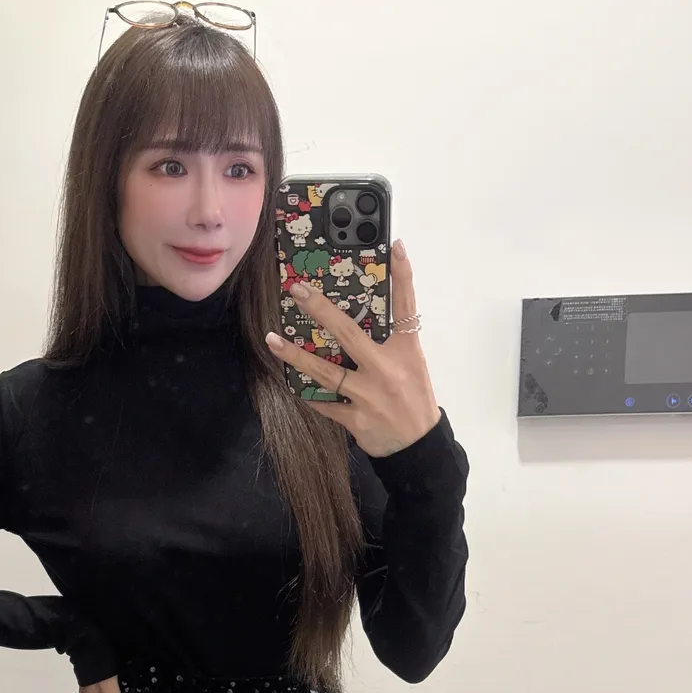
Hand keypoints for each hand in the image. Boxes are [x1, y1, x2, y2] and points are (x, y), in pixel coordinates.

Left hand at [266, 238, 440, 458]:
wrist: (418, 446)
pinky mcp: (356, 418)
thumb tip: (360, 317)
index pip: (406, 306)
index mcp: (406, 350)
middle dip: (320, 309)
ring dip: (296, 355)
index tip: (395, 246)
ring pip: (326, 371)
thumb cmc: (414, 400)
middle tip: (298, 290)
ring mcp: (369, 395)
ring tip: (273, 340)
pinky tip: (289, 382)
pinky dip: (307, 394)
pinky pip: (324, 403)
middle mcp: (387, 369)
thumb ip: (391, 341)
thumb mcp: (411, 365)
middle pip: (350, 333)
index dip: (402, 275)